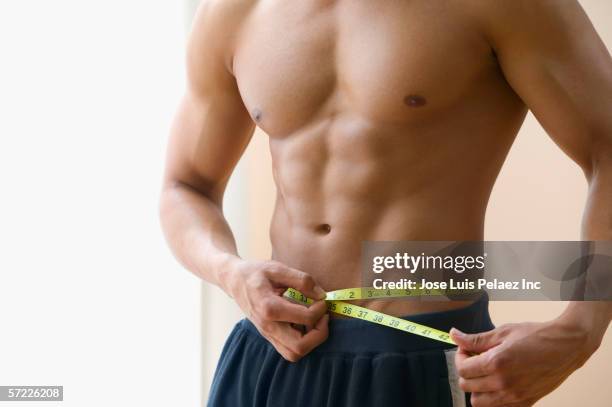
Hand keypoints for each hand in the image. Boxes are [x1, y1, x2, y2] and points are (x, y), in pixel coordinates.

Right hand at [225, 259, 328, 361]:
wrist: (234, 281)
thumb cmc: (256, 272)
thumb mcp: (278, 268)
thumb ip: (301, 280)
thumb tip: (321, 294)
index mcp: (269, 307)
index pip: (306, 317)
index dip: (320, 309)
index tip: (321, 298)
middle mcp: (267, 326)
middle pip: (300, 347)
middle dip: (320, 333)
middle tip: (322, 316)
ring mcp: (267, 334)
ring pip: (294, 354)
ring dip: (311, 341)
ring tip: (315, 322)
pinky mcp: (269, 336)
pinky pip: (289, 350)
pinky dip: (303, 341)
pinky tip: (305, 323)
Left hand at [450, 317, 600, 406]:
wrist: (566, 346)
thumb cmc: (536, 335)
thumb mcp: (503, 332)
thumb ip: (475, 339)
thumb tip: (454, 336)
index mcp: (496, 363)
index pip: (462, 369)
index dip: (459, 357)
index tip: (466, 350)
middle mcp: (504, 383)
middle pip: (467, 386)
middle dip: (466, 371)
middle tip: (475, 359)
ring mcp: (515, 396)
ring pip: (479, 402)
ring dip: (477, 388)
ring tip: (485, 372)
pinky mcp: (526, 402)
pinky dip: (493, 398)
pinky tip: (498, 382)